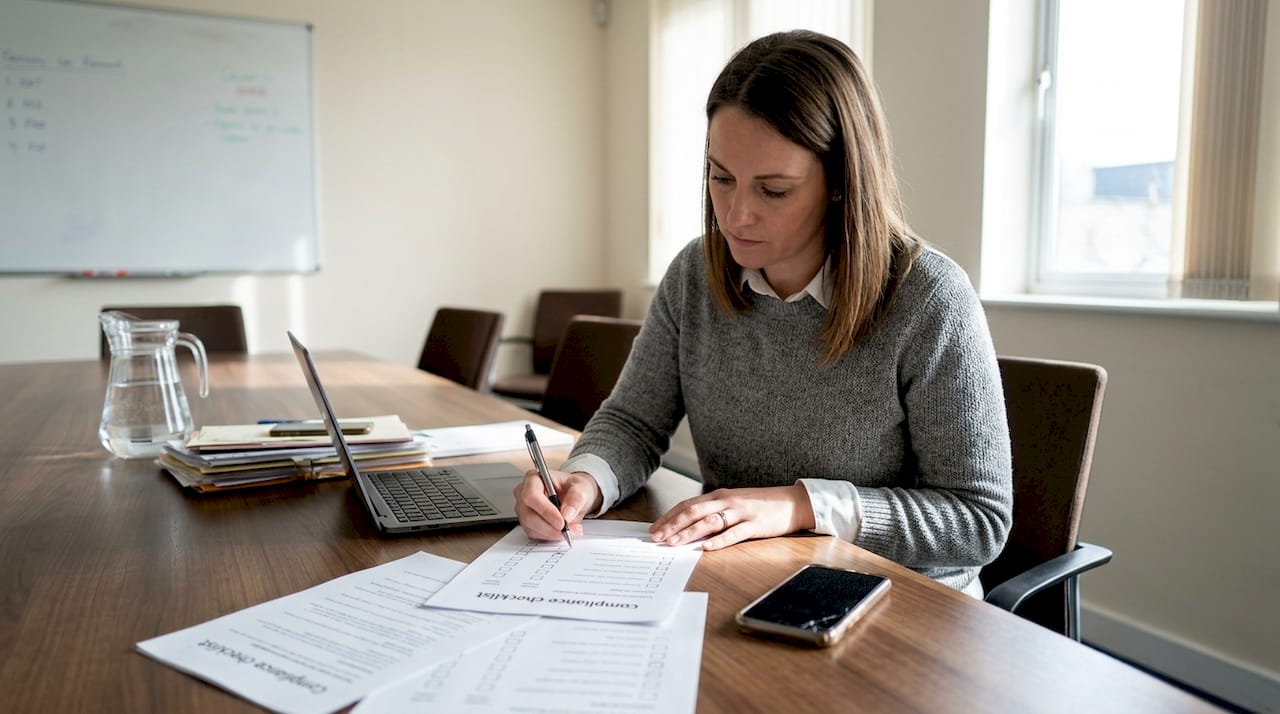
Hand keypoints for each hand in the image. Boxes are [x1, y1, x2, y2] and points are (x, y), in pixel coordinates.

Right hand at [513, 469, 602, 541]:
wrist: (574, 497)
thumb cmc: (573, 488)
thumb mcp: (581, 488)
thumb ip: (576, 498)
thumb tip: (567, 514)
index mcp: (533, 478)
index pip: (531, 495)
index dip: (545, 511)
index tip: (561, 522)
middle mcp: (524, 493)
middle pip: (528, 515)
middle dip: (550, 527)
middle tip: (569, 530)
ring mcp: (524, 509)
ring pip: (531, 527)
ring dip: (552, 533)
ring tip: (571, 530)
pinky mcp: (527, 523)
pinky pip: (535, 534)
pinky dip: (550, 536)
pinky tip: (562, 532)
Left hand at [649, 485, 814, 550]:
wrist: (792, 502)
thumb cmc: (761, 504)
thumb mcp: (734, 502)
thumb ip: (714, 510)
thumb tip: (690, 525)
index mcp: (720, 495)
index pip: (688, 505)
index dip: (669, 516)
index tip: (654, 528)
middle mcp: (728, 501)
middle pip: (694, 512)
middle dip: (673, 525)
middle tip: (657, 538)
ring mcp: (741, 512)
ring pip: (710, 521)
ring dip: (689, 533)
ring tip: (674, 543)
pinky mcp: (755, 525)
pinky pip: (734, 533)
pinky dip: (719, 541)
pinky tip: (706, 548)